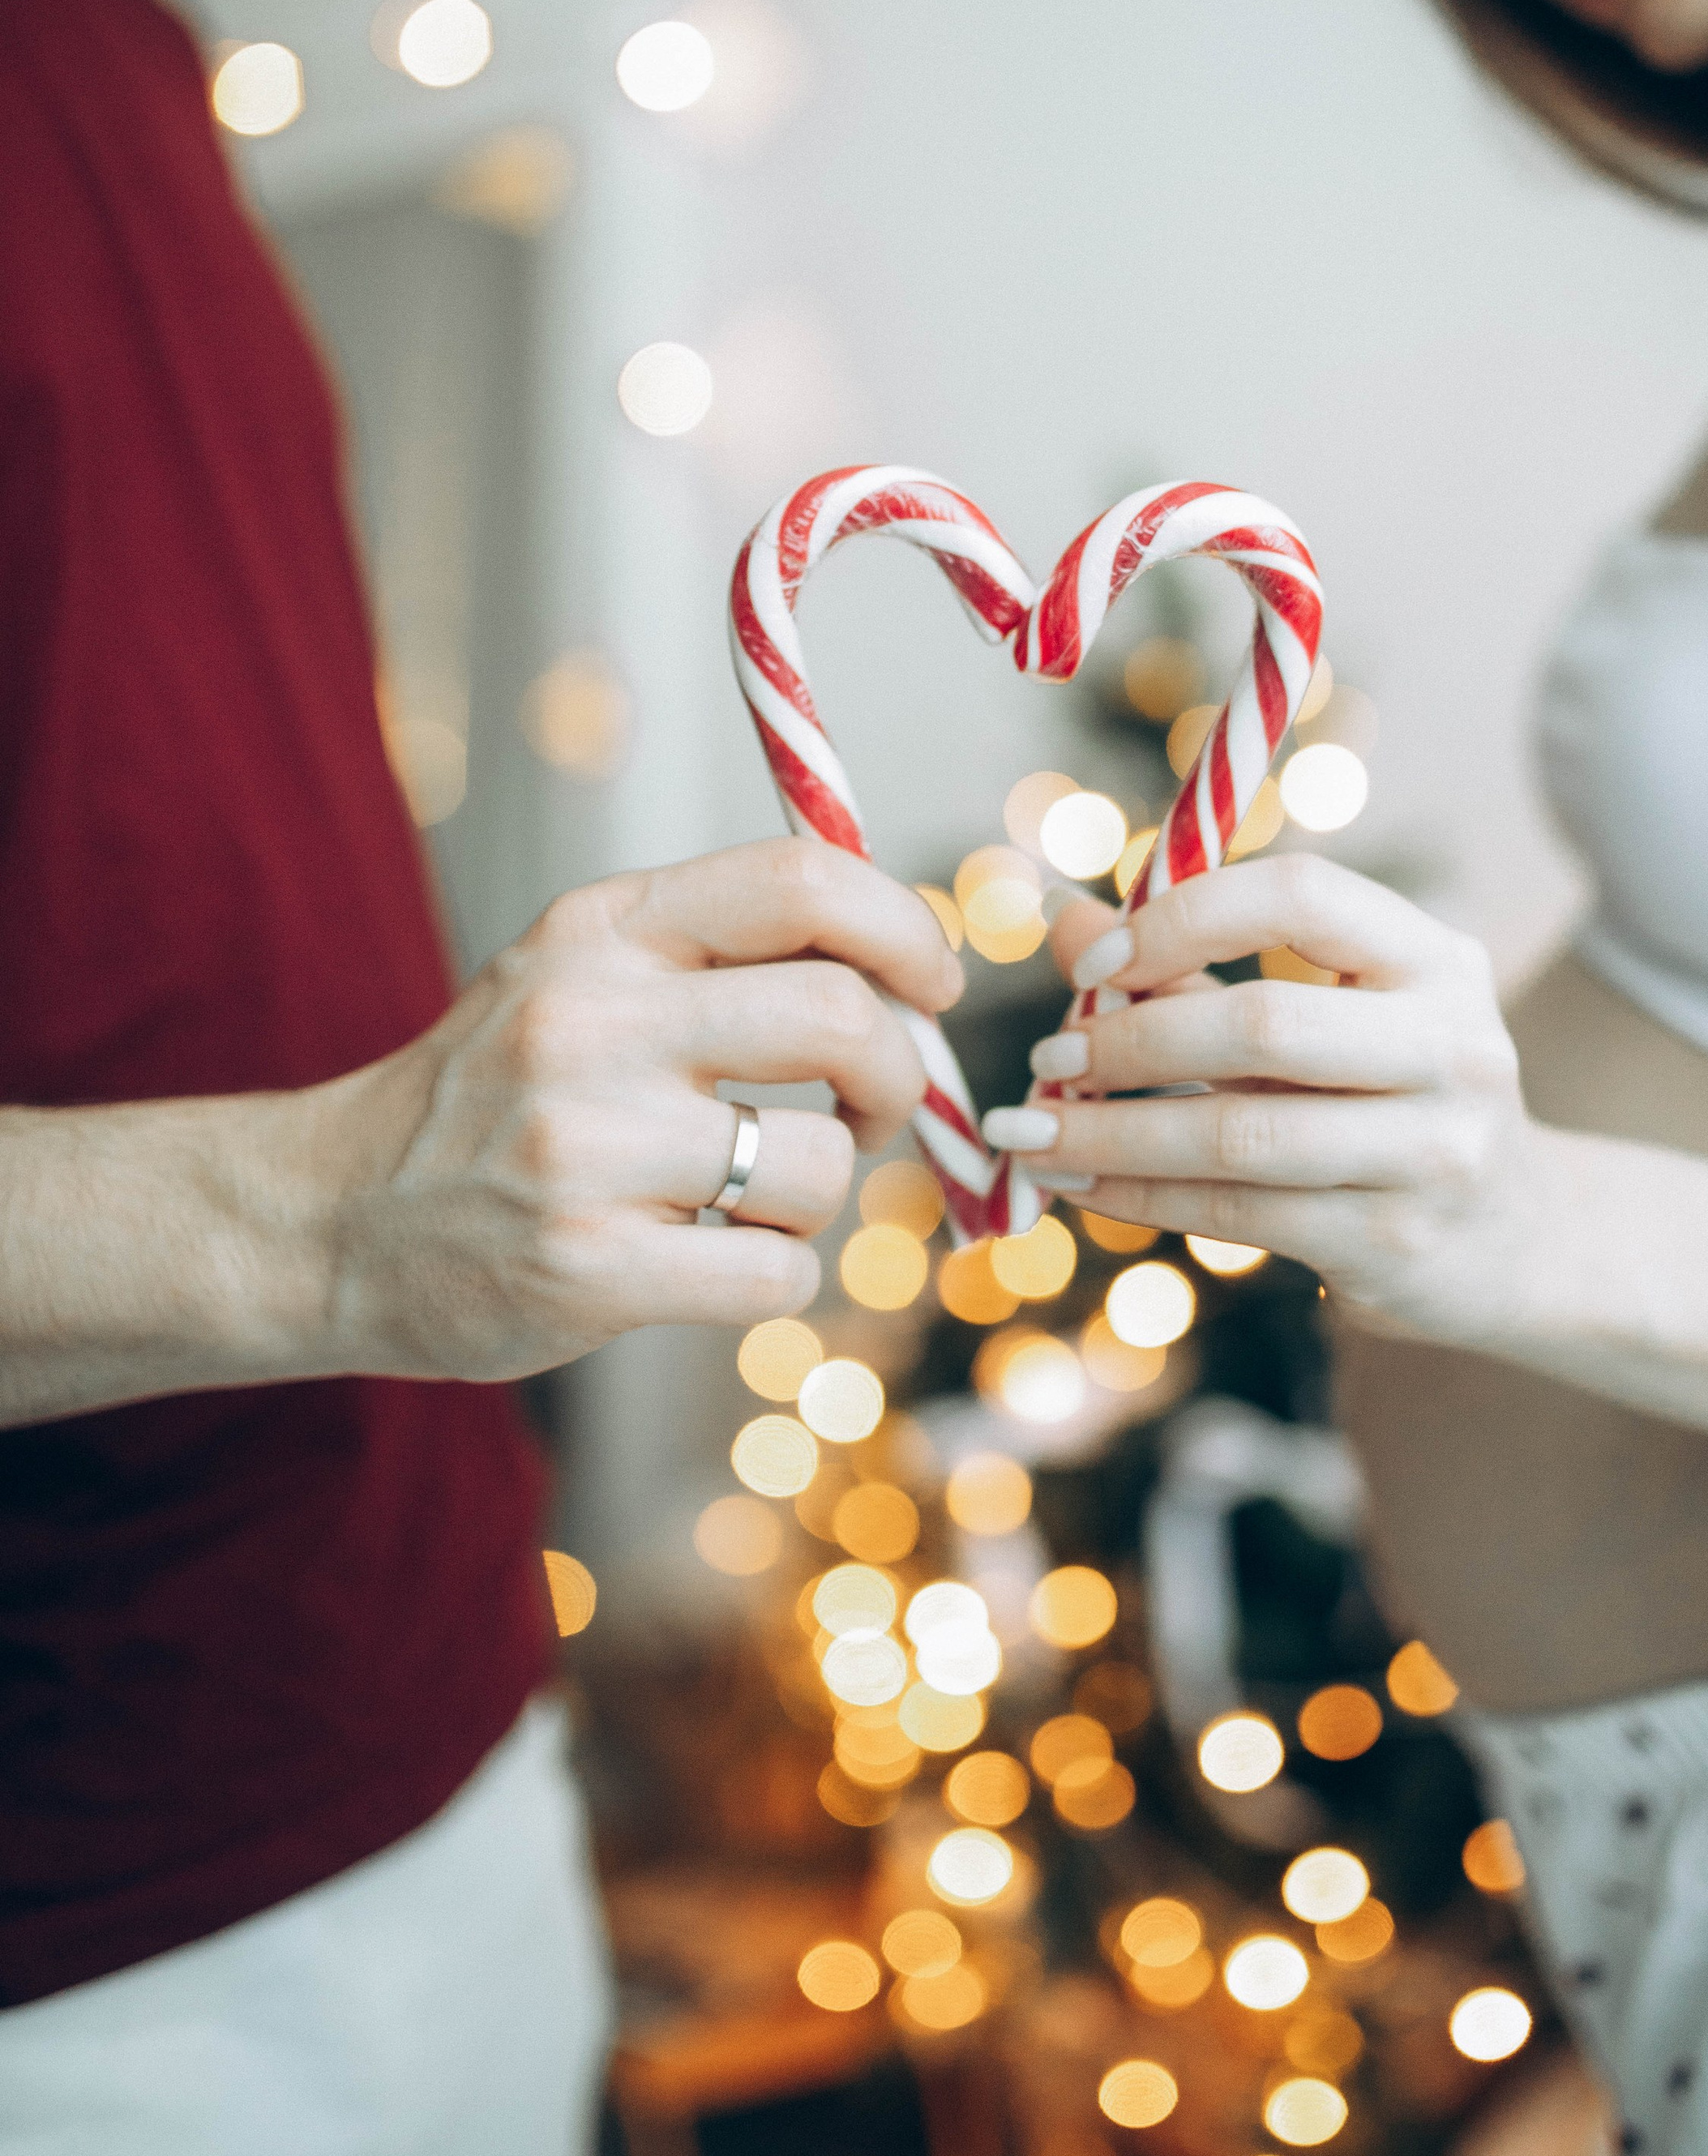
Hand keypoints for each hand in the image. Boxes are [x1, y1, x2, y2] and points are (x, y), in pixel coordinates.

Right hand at [314, 839, 961, 1381]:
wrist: (325, 1220)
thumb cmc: (489, 1099)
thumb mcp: (573, 976)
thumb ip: (713, 954)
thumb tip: (900, 970)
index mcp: (600, 930)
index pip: (799, 878)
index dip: (904, 925)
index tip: (934, 981)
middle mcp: (590, 1021)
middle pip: (843, 1015)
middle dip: (900, 1073)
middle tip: (871, 1110)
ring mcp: (585, 1148)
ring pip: (822, 1164)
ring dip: (822, 1195)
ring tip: (754, 1199)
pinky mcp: (586, 1269)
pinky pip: (776, 1274)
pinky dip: (774, 1276)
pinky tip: (711, 1265)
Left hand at [984, 854, 1547, 1342]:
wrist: (1514, 1243)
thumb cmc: (1386, 1103)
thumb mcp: (1317, 1020)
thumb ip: (1193, 973)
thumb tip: (1058, 916)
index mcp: (1433, 959)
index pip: (1302, 895)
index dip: (1183, 917)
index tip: (1094, 960)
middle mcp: (1453, 1047)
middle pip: (1263, 1023)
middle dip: (1132, 1039)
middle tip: (1047, 1054)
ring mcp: (1433, 1153)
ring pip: (1238, 1137)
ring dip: (1111, 1133)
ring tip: (1030, 1131)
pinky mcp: (1396, 1244)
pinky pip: (1236, 1215)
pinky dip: (1139, 1197)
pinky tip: (1080, 1185)